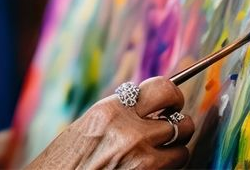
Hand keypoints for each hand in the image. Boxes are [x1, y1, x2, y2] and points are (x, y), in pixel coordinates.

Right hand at [28, 77, 194, 168]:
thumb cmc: (66, 160)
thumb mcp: (89, 126)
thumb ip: (120, 114)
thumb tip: (150, 107)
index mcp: (112, 110)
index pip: (163, 88)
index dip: (172, 96)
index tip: (170, 103)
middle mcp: (131, 132)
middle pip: (183, 122)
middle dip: (179, 126)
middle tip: (169, 130)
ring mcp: (143, 160)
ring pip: (182, 152)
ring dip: (172, 154)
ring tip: (153, 155)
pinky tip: (144, 169)